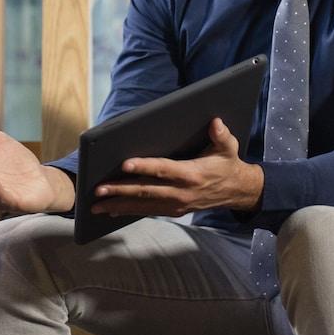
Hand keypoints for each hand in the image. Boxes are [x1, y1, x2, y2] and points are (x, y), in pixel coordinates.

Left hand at [90, 119, 262, 216]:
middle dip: (120, 190)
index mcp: (192, 174)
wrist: (236, 191)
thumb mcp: (229, 147)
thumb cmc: (227, 164)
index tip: (125, 164)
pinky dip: (129, 210)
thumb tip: (216, 123)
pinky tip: (112, 210)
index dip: (144, 167)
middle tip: (98, 189)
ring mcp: (177, 205)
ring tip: (97, 205)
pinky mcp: (174, 211)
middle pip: (147, 190)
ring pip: (143, 205)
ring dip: (118, 204)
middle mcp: (182, 192)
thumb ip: (221, 136)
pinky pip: (148, 211)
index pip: (164, 169)